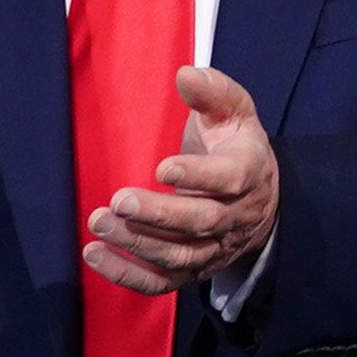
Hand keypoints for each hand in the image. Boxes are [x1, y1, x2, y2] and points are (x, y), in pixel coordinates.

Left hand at [91, 64, 279, 294]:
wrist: (260, 199)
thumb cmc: (235, 147)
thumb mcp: (234, 112)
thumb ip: (213, 91)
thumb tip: (185, 73)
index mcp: (249, 172)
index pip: (229, 179)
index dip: (198, 176)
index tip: (161, 167)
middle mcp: (235, 216)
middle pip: (201, 222)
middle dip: (159, 214)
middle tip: (118, 200)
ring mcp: (214, 248)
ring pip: (180, 255)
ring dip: (138, 243)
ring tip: (99, 222)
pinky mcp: (193, 270)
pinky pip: (162, 283)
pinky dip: (128, 275)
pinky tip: (95, 255)